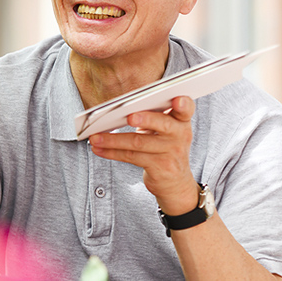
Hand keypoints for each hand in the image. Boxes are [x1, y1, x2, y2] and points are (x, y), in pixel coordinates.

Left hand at [88, 95, 199, 213]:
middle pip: (163, 124)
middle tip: (130, 116)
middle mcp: (180, 135)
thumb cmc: (164, 147)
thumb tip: (117, 109)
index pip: (186, 109)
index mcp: (181, 120)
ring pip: (139, 143)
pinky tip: (99, 148)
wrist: (175, 182)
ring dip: (113, 139)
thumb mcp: (165, 130)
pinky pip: (131, 157)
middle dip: (146, 119)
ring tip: (95, 137)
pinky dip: (111, 152)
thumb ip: (151, 116)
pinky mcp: (159, 167)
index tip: (177, 100)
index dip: (184, 104)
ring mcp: (170, 153)